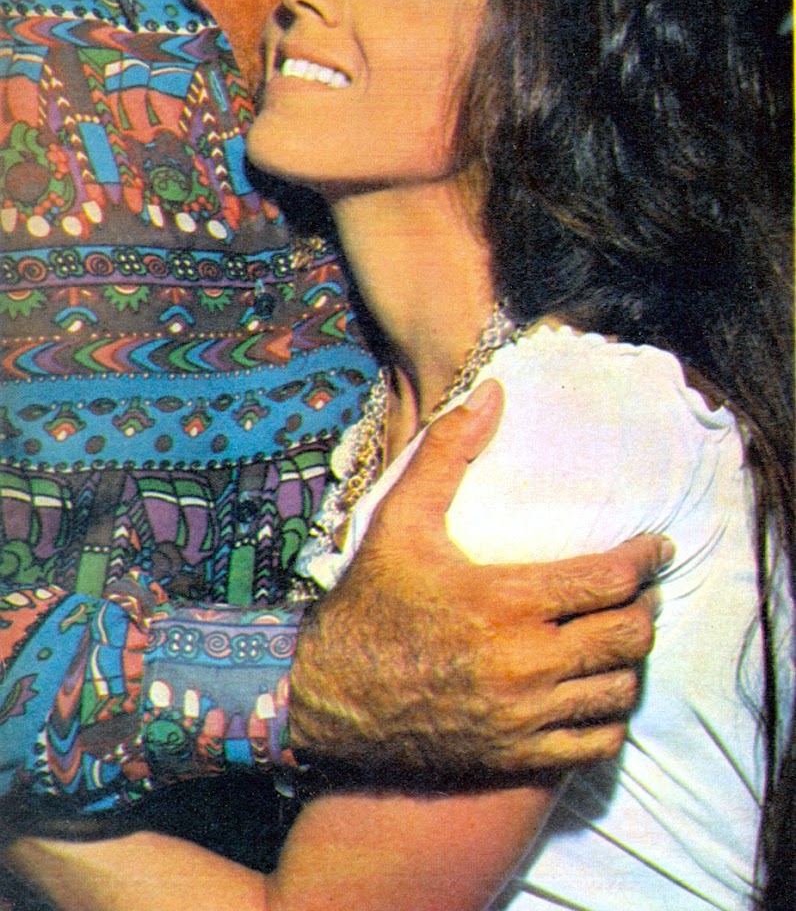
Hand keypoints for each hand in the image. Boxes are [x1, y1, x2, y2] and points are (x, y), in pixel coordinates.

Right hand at [289, 380, 669, 777]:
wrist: (329, 698)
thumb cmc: (371, 603)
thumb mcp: (401, 519)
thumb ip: (448, 451)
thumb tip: (492, 391)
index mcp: (504, 600)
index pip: (608, 580)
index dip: (645, 560)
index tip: (656, 547)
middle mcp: (524, 662)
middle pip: (627, 636)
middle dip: (646, 608)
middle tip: (643, 590)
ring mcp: (523, 716)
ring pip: (618, 691)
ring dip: (631, 662)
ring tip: (624, 635)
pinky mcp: (517, 757)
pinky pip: (594, 744)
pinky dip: (610, 717)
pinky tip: (600, 690)